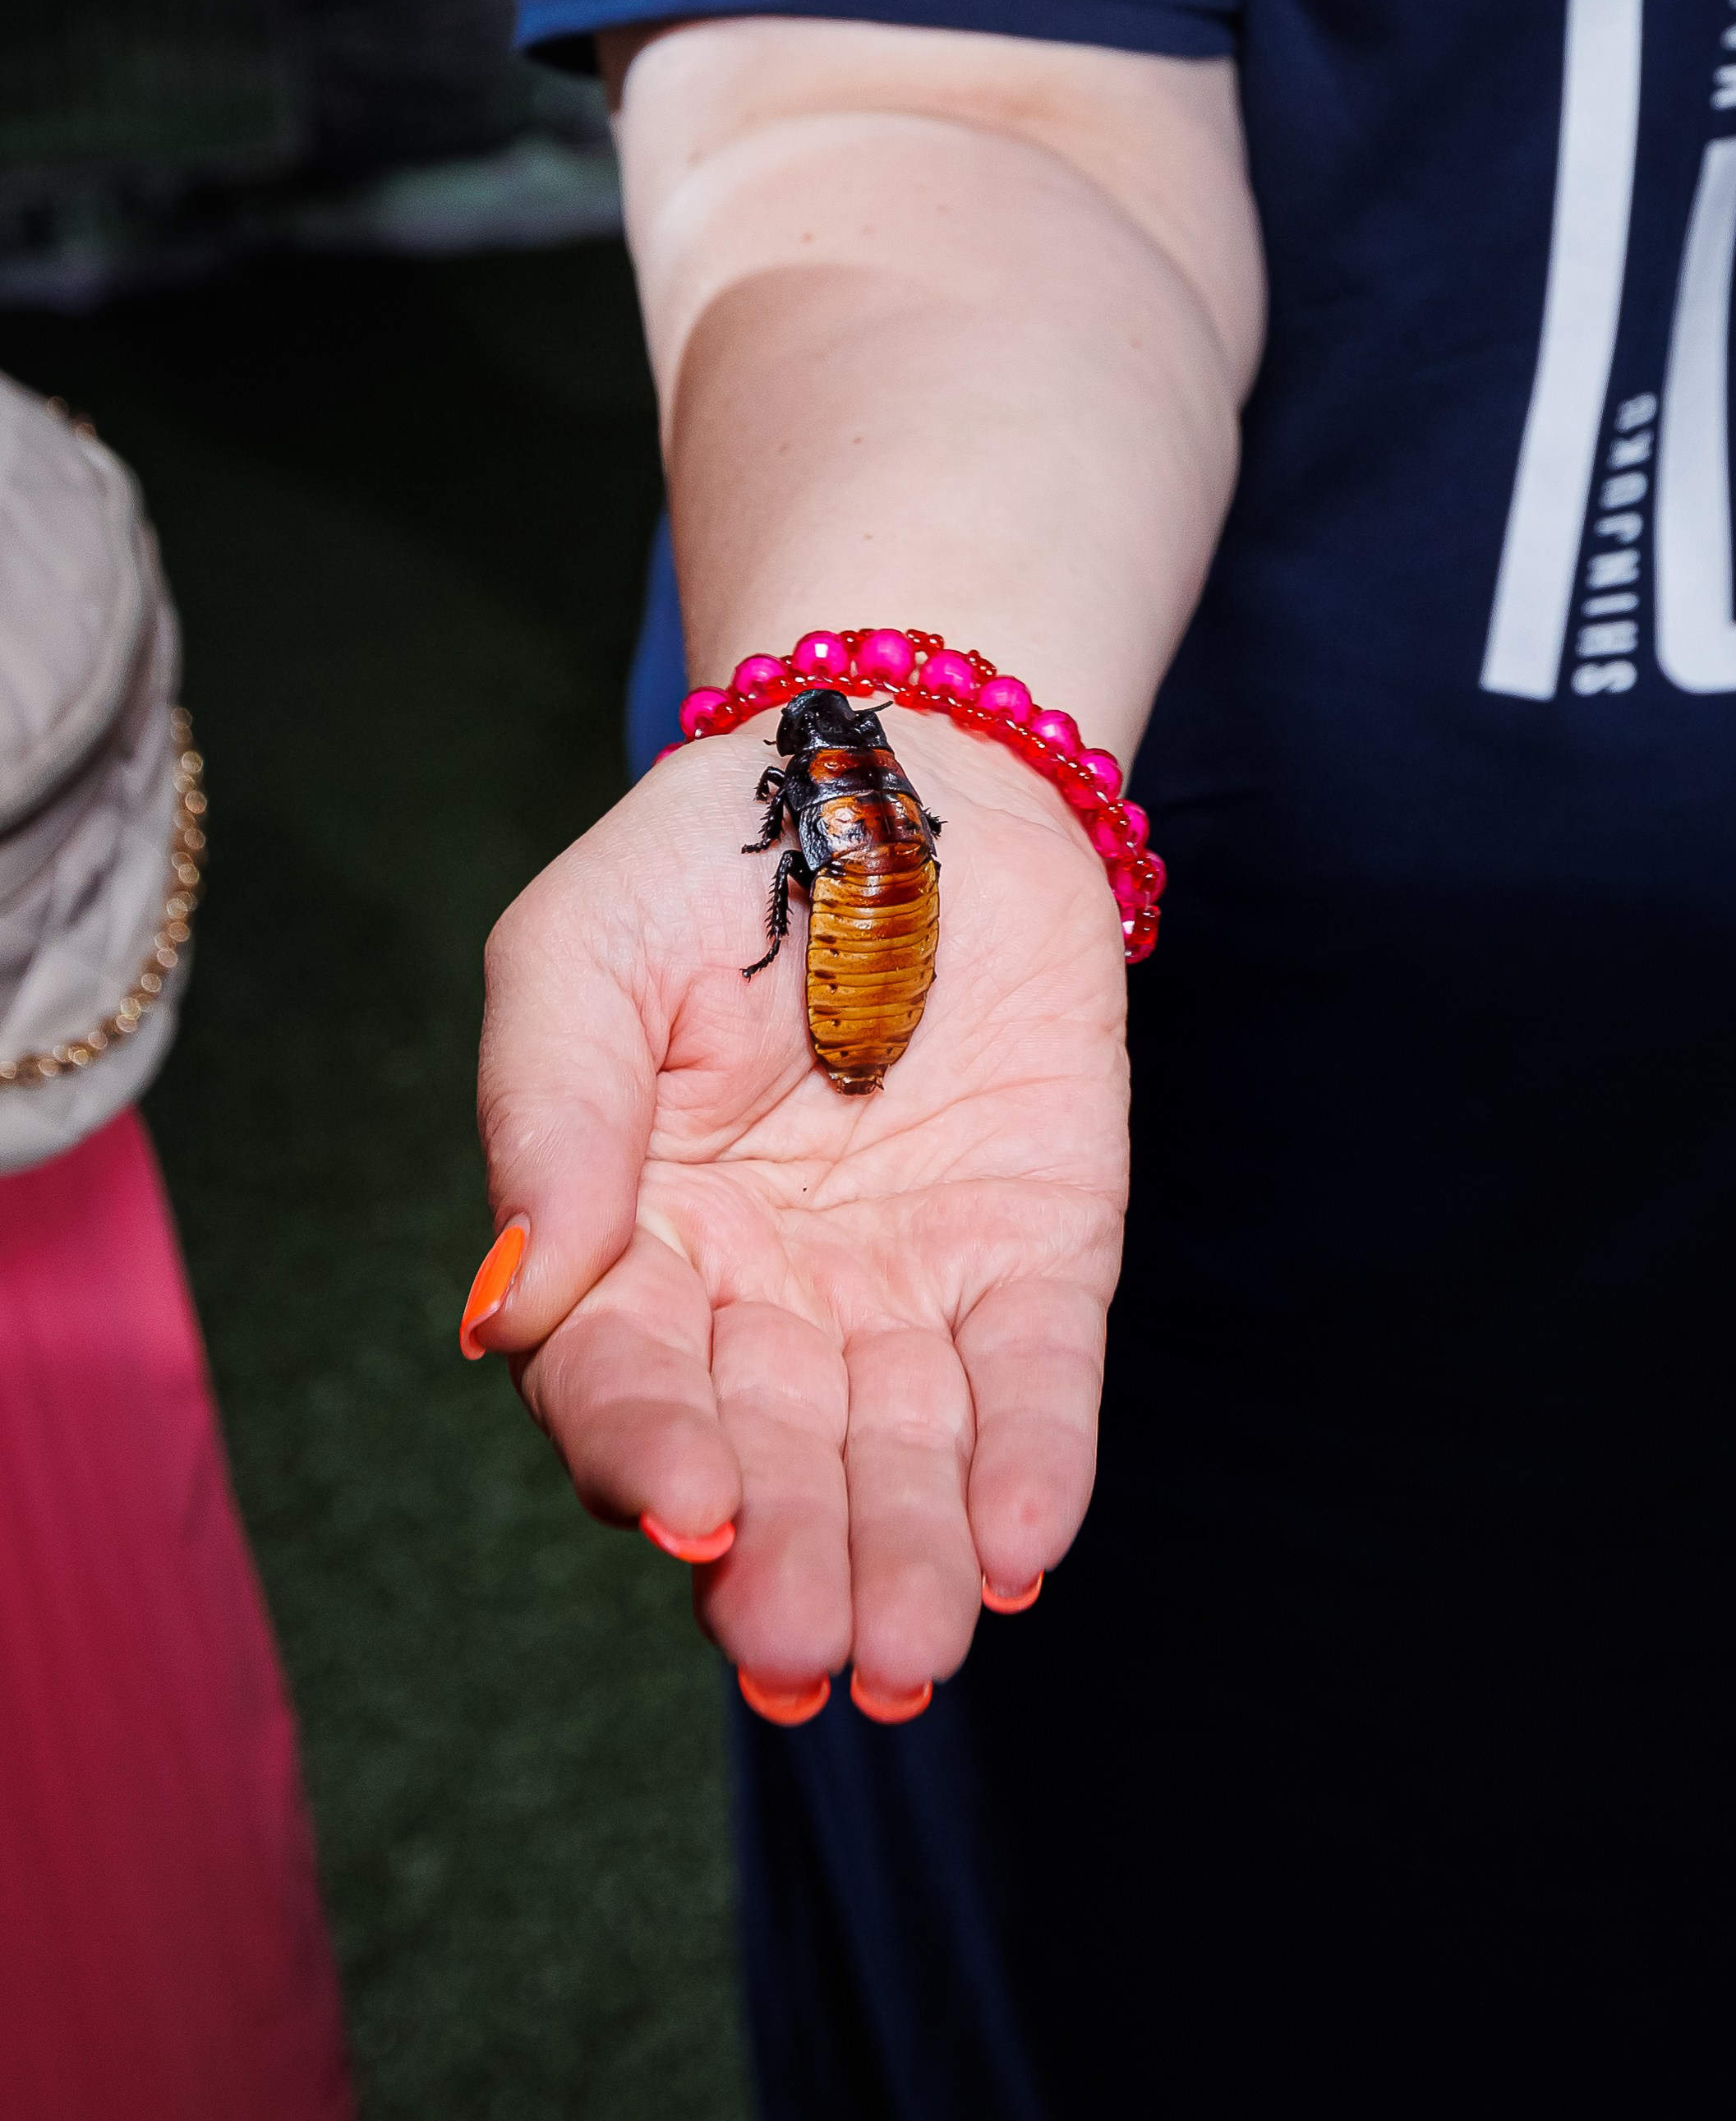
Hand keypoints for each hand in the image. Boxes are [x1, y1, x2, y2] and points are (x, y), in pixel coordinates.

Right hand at [474, 714, 1129, 1711]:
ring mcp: (904, 1283)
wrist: (910, 767)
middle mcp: (764, 1295)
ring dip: (908, 1553)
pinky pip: (1033, 1374)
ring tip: (912, 1648)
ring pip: (903, 1450)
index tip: (687, 1505)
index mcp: (631, 1241)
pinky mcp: (1035, 1253)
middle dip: (787, 1554)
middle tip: (805, 1647)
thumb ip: (547, 1115)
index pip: (624, 1379)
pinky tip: (1024, 1543)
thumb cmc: (708, 859)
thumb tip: (508, 1311)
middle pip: (769, 1454)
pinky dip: (1032, 1460)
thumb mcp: (580, 953)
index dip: (650, 1448)